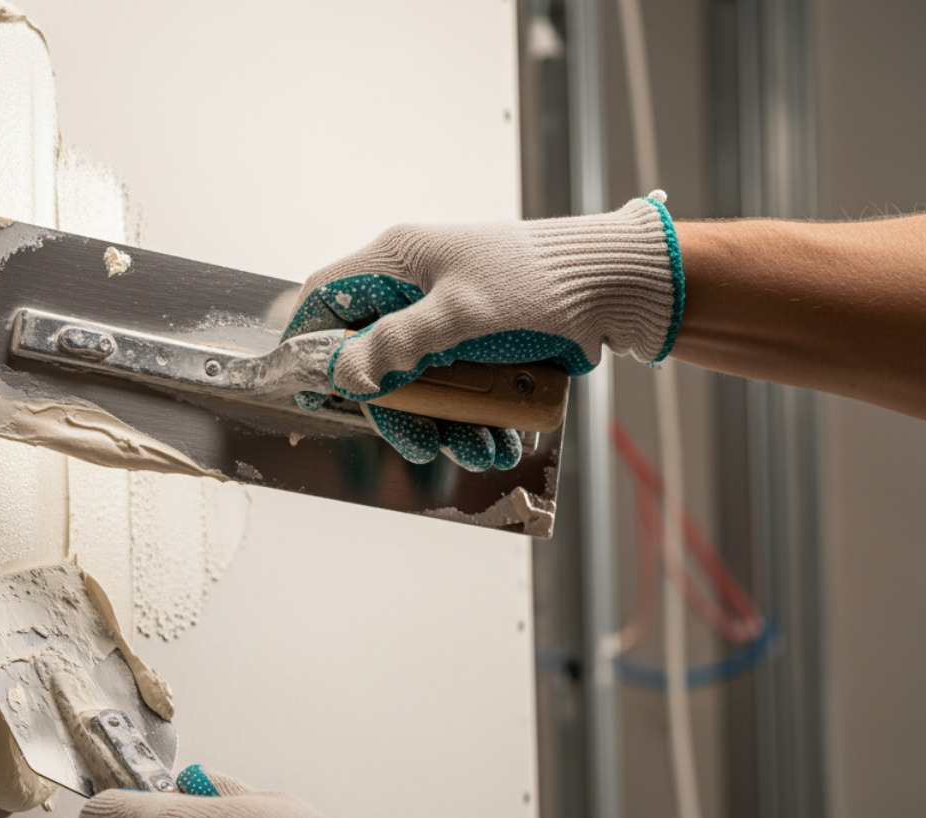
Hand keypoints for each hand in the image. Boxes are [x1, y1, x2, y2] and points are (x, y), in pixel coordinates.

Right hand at [285, 192, 682, 470]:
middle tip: (421, 441)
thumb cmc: (540, 282)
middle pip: (372, 359)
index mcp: (399, 262)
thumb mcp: (462, 314)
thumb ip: (397, 343)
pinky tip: (498, 437)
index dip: (308, 343)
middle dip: (399, 408)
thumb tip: (344, 373)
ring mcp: (446, 319)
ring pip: (417, 384)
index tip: (309, 390)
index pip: (326, 297)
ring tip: (479, 447)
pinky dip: (474, 419)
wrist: (617, 288)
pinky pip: (456, 390)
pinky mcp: (476, 344)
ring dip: (444, 424)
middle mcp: (415, 290)